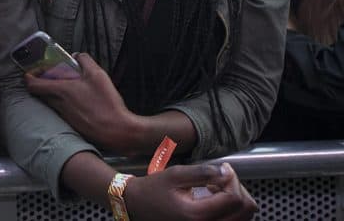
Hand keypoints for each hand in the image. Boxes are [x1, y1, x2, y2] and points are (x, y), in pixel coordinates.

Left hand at [26, 53, 138, 153]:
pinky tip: (80, 101)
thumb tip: (76, 56)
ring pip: (52, 102)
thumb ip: (85, 61)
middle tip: (51, 76)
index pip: (33, 85)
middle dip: (43, 83)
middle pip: (41, 94)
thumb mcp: (97, 75)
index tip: (31, 72)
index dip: (29, 77)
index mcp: (60, 91)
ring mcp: (64, 116)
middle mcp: (58, 105)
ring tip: (69, 87)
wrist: (116, 131)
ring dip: (55, 94)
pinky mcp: (72, 125)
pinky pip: (62, 111)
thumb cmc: (106, 103)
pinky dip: (65, 104)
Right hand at [125, 163, 257, 219]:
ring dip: (237, 199)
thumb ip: (202, 172)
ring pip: (244, 217)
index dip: (233, 179)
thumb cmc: (153, 191)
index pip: (234, 198)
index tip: (223, 168)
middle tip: (223, 177)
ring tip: (219, 188)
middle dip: (239, 189)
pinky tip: (217, 198)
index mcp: (197, 215)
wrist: (138, 207)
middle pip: (246, 210)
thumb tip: (227, 171)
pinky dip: (232, 208)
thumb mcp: (175, 175)